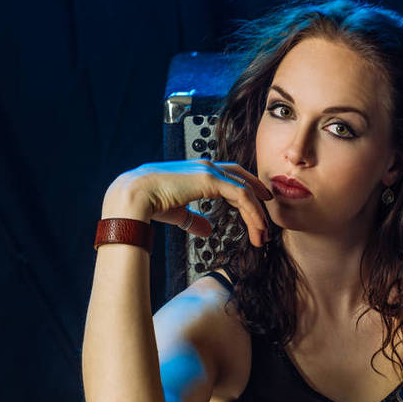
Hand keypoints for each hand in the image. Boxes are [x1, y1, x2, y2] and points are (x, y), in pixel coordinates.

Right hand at [104, 160, 273, 247]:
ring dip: (257, 213)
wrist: (135, 197)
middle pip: (242, 179)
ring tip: (263, 234)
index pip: (230, 175)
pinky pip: (241, 195)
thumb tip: (207, 230)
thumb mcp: (178, 213)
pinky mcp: (211, 179)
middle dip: (258, 198)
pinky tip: (257, 227)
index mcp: (198, 171)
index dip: (247, 187)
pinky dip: (252, 212)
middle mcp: (206, 166)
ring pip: (245, 190)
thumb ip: (194, 219)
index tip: (259, 204)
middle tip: (267, 219)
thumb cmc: (150, 204)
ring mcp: (209, 170)